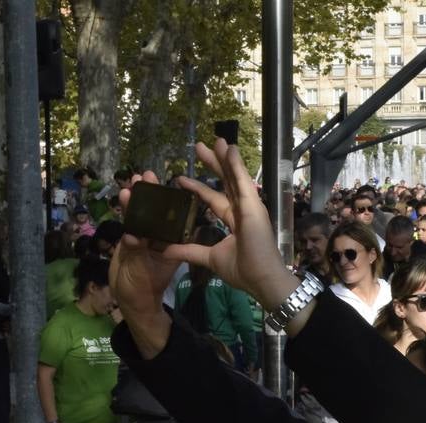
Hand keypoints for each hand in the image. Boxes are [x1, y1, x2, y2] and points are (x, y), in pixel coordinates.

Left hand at [145, 140, 297, 309]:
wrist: (261, 279)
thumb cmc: (243, 270)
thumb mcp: (209, 258)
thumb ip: (188, 251)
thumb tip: (163, 250)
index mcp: (235, 221)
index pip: (215, 199)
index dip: (199, 189)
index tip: (181, 179)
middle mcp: (243, 211)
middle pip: (226, 182)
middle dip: (213, 164)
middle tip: (199, 147)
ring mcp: (250, 206)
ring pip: (234, 176)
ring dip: (225, 158)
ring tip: (216, 140)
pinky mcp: (253, 206)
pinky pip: (242, 181)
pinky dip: (236, 164)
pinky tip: (229, 149)